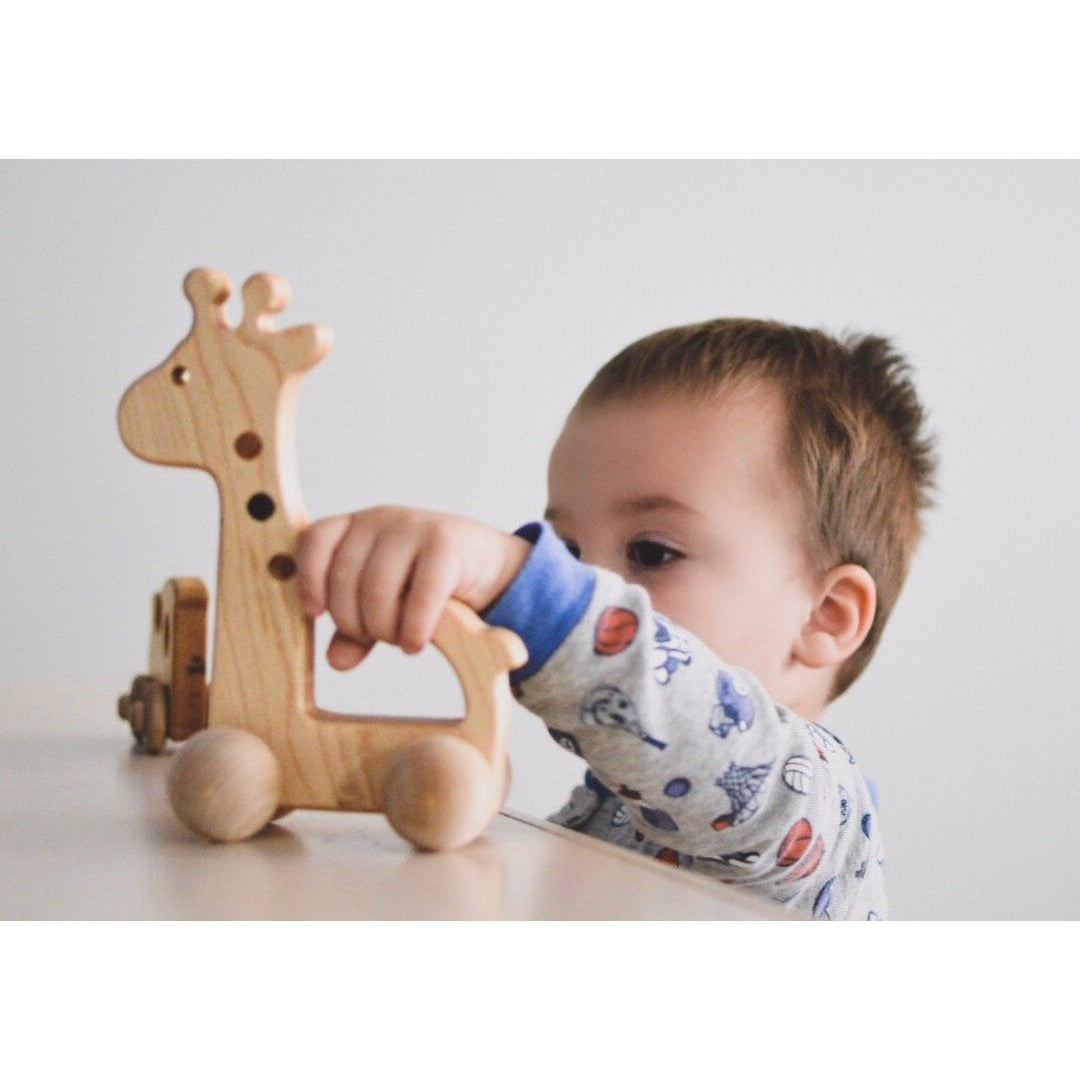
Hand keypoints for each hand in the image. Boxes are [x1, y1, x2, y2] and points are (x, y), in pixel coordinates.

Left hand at [296, 506, 530, 670]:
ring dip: (385, 628)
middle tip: (376, 638)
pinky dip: (414, 628)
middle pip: (344, 577)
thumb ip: (357, 629)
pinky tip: (416, 642)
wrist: (487, 565)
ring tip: (400, 640)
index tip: (315, 613)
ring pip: (376, 590)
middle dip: (354, 620)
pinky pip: (418, 596)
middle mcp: (381, 519)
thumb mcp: (387, 604)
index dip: (309, 578)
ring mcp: (414, 527)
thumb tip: (335, 661)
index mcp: (358, 526)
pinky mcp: (446, 544)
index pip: (316, 540)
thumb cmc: (428, 582)